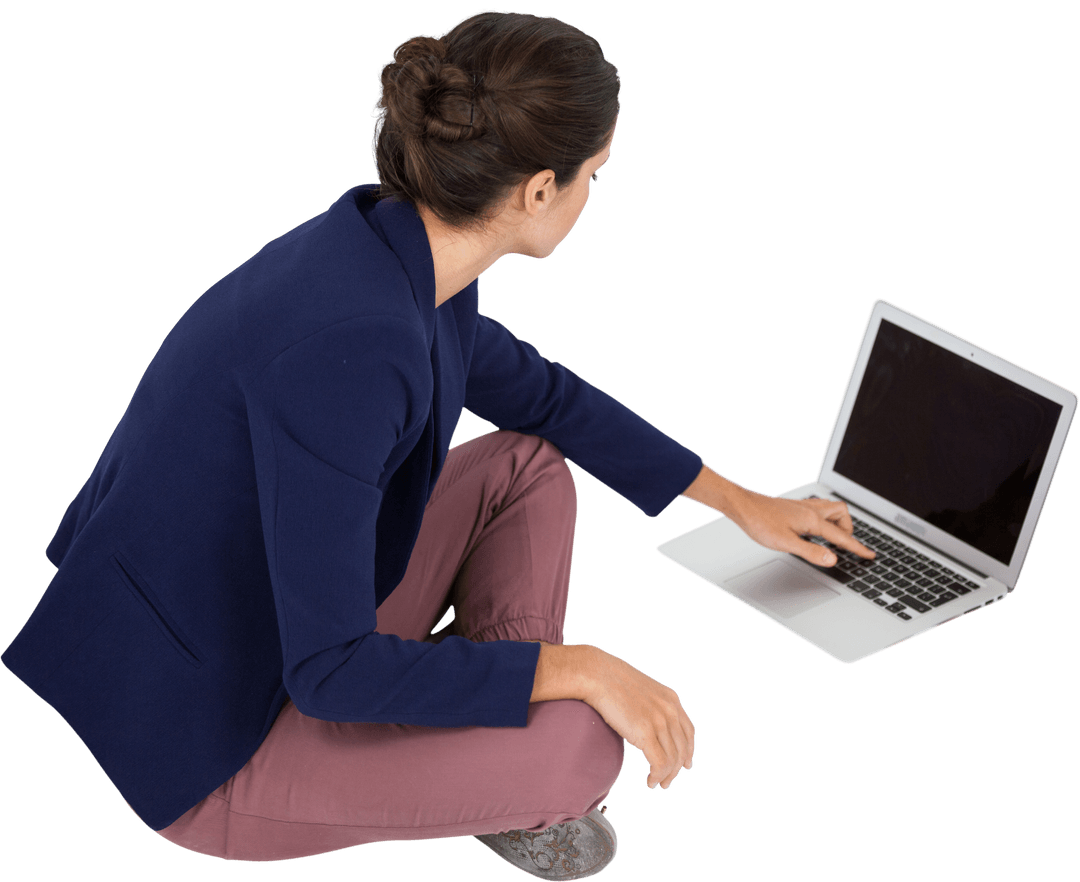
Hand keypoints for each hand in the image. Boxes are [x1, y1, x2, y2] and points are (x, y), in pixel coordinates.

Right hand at [583, 647, 694, 790]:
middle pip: (682, 748)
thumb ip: (650, 706)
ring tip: (657, 784)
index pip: (688, 731)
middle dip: (676, 769)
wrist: (597, 674)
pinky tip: (650, 781)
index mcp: (671, 699)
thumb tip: (647, 724)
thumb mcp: (641, 691)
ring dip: (666, 776)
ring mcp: (659, 721)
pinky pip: (660, 763)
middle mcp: (669, 710)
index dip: (689, 751)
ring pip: (672, 759)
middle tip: (667, 782)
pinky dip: (657, 776)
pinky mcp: (645, 732)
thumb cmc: (610, 681)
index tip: (685, 765)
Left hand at [727, 488, 874, 566]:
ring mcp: (802, 506)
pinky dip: (823, 519)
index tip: (870, 555)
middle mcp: (810, 509)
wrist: (742, 505)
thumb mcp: (786, 543)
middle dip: (848, 528)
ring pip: (830, 509)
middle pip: (842, 513)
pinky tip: (813, 529)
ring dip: (836, 522)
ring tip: (832, 538)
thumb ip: (811, 551)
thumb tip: (833, 559)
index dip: (857, 548)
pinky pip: (818, 510)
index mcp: (812, 520)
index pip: (841, 537)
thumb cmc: (760, 522)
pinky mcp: (793, 507)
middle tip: (846, 545)